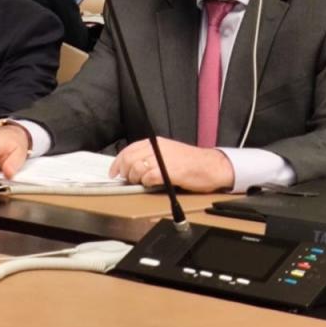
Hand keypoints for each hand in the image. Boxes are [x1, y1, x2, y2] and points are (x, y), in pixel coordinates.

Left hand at [109, 137, 234, 192]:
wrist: (212, 166)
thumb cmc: (191, 162)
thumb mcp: (168, 152)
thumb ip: (151, 155)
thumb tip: (133, 165)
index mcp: (156, 142)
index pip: (129, 150)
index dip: (117, 162)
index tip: (114, 172)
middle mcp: (157, 148)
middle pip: (129, 159)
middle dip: (125, 172)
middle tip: (128, 180)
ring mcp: (163, 159)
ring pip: (137, 168)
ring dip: (136, 179)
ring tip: (143, 182)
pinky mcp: (169, 172)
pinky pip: (149, 178)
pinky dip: (147, 183)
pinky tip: (153, 184)